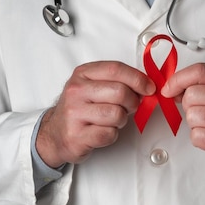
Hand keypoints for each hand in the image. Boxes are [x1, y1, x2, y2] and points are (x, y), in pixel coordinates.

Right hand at [36, 61, 154, 167]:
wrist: (55, 133)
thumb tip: (146, 86)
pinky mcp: (77, 135)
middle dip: (132, 102)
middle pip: (120, 92)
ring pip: (117, 114)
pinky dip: (112, 134)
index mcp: (83, 74)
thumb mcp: (94, 86)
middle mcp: (76, 91)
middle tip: (130, 107)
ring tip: (112, 120)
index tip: (149, 88)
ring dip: (121, 120)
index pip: (116, 69)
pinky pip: (109, 134)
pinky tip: (102, 131)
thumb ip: (117, 81)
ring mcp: (74, 113)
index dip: (138, 79)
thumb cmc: (80, 108)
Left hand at [161, 63, 204, 178]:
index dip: (178, 79)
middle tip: (203, 113)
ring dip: (195, 124)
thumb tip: (171, 88)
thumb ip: (200, 85)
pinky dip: (199, 139)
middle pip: (192, 95)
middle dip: (189, 106)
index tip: (169, 89)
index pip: (200, 71)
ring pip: (193, 116)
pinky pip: (197, 136)